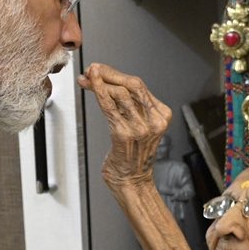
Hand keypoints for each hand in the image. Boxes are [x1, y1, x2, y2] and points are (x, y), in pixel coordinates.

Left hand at [81, 63, 172, 190]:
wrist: (131, 181)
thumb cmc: (131, 155)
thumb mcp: (137, 125)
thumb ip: (127, 105)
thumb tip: (102, 82)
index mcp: (162, 114)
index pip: (139, 86)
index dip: (116, 74)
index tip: (99, 69)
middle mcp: (154, 120)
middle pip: (131, 85)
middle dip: (109, 74)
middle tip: (91, 68)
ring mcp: (141, 128)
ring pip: (120, 93)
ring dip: (99, 82)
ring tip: (86, 77)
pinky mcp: (124, 134)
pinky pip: (109, 106)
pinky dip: (98, 91)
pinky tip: (89, 82)